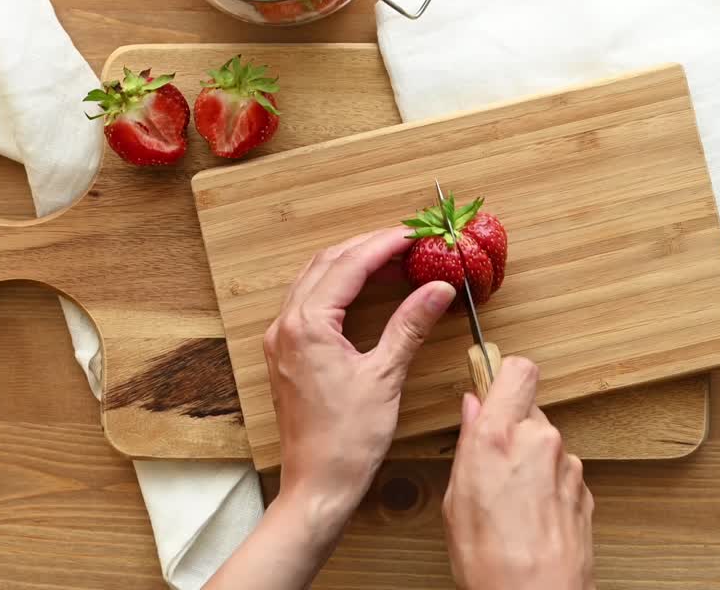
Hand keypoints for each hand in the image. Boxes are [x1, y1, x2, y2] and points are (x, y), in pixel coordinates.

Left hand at [265, 227, 456, 527]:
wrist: (317, 485)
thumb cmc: (348, 440)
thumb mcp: (386, 376)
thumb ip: (410, 325)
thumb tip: (438, 287)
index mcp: (308, 325)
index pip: (349, 265)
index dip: (384, 244)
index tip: (414, 234)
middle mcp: (285, 325)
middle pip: (326, 263)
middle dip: (367, 247)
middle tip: (406, 241)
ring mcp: (280, 340)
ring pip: (313, 280)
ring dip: (349, 264)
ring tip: (390, 261)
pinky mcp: (284, 355)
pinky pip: (306, 303)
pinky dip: (335, 287)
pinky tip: (362, 292)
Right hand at [443, 357, 595, 589]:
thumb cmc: (491, 562)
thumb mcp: (455, 499)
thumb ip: (468, 444)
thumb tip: (471, 410)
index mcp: (500, 436)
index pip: (517, 369)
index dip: (503, 373)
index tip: (488, 383)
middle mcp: (541, 441)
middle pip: (529, 408)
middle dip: (511, 426)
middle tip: (490, 461)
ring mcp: (567, 465)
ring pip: (545, 442)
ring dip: (530, 459)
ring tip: (508, 500)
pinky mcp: (584, 490)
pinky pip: (560, 471)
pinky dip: (546, 485)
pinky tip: (528, 515)